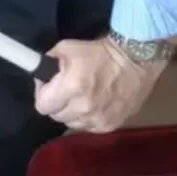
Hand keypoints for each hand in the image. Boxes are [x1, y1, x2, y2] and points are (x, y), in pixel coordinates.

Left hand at [34, 36, 170, 132]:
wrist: (137, 59)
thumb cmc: (100, 52)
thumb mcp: (67, 48)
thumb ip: (47, 62)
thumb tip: (38, 75)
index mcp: (72, 87)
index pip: (41, 106)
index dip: (42, 94)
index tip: (49, 85)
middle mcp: (84, 107)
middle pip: (55, 116)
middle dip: (56, 102)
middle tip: (65, 89)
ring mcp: (97, 119)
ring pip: (70, 123)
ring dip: (71, 112)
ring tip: (82, 95)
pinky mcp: (109, 126)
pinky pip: (87, 127)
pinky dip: (87, 117)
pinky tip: (95, 103)